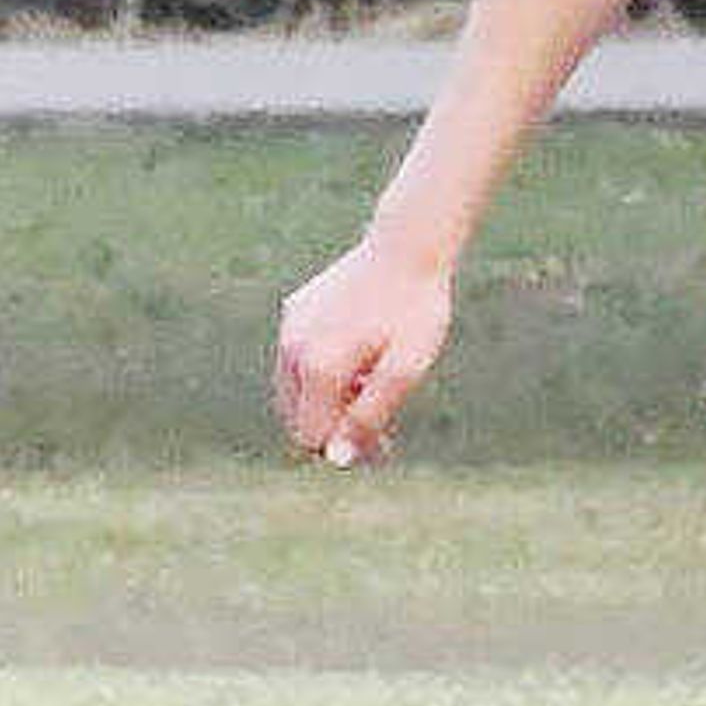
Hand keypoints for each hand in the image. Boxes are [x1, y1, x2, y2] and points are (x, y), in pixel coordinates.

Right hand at [273, 233, 454, 463]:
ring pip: (297, 391)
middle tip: (387, 426)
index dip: (347, 447)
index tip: (386, 442)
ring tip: (375, 384)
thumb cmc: (415, 312)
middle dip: (337, 427)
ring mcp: (290, 327)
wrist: (408, 247)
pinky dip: (326, 372)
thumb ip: (370, 416)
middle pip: (299, 417)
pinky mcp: (295, 311)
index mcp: (319, 367)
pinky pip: (301, 360)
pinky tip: (364, 357)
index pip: (312, 436)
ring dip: (331, 400)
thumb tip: (335, 458)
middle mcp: (293, 349)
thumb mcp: (406, 371)